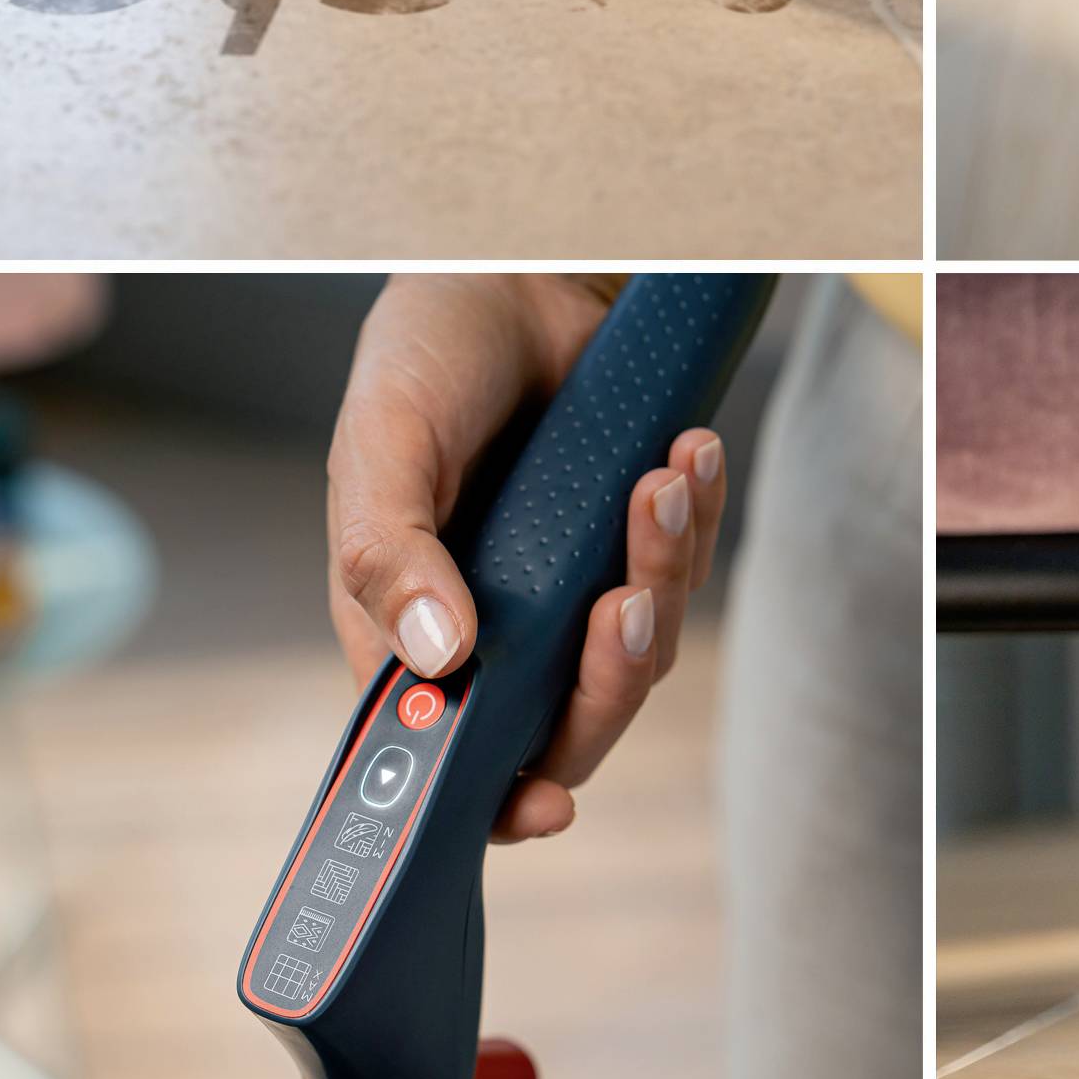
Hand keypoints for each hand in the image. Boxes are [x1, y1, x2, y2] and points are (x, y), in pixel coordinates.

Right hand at [326, 274, 730, 842]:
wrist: (512, 272)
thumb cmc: (425, 359)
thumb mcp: (382, 443)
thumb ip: (389, 549)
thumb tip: (437, 658)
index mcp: (410, 631)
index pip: (452, 754)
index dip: (500, 800)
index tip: (547, 806)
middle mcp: (495, 629)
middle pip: (572, 720)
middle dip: (611, 675)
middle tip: (625, 599)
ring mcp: (569, 589)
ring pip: (642, 648)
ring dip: (662, 573)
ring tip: (661, 481)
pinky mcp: (630, 541)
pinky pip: (683, 569)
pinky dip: (696, 520)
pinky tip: (690, 455)